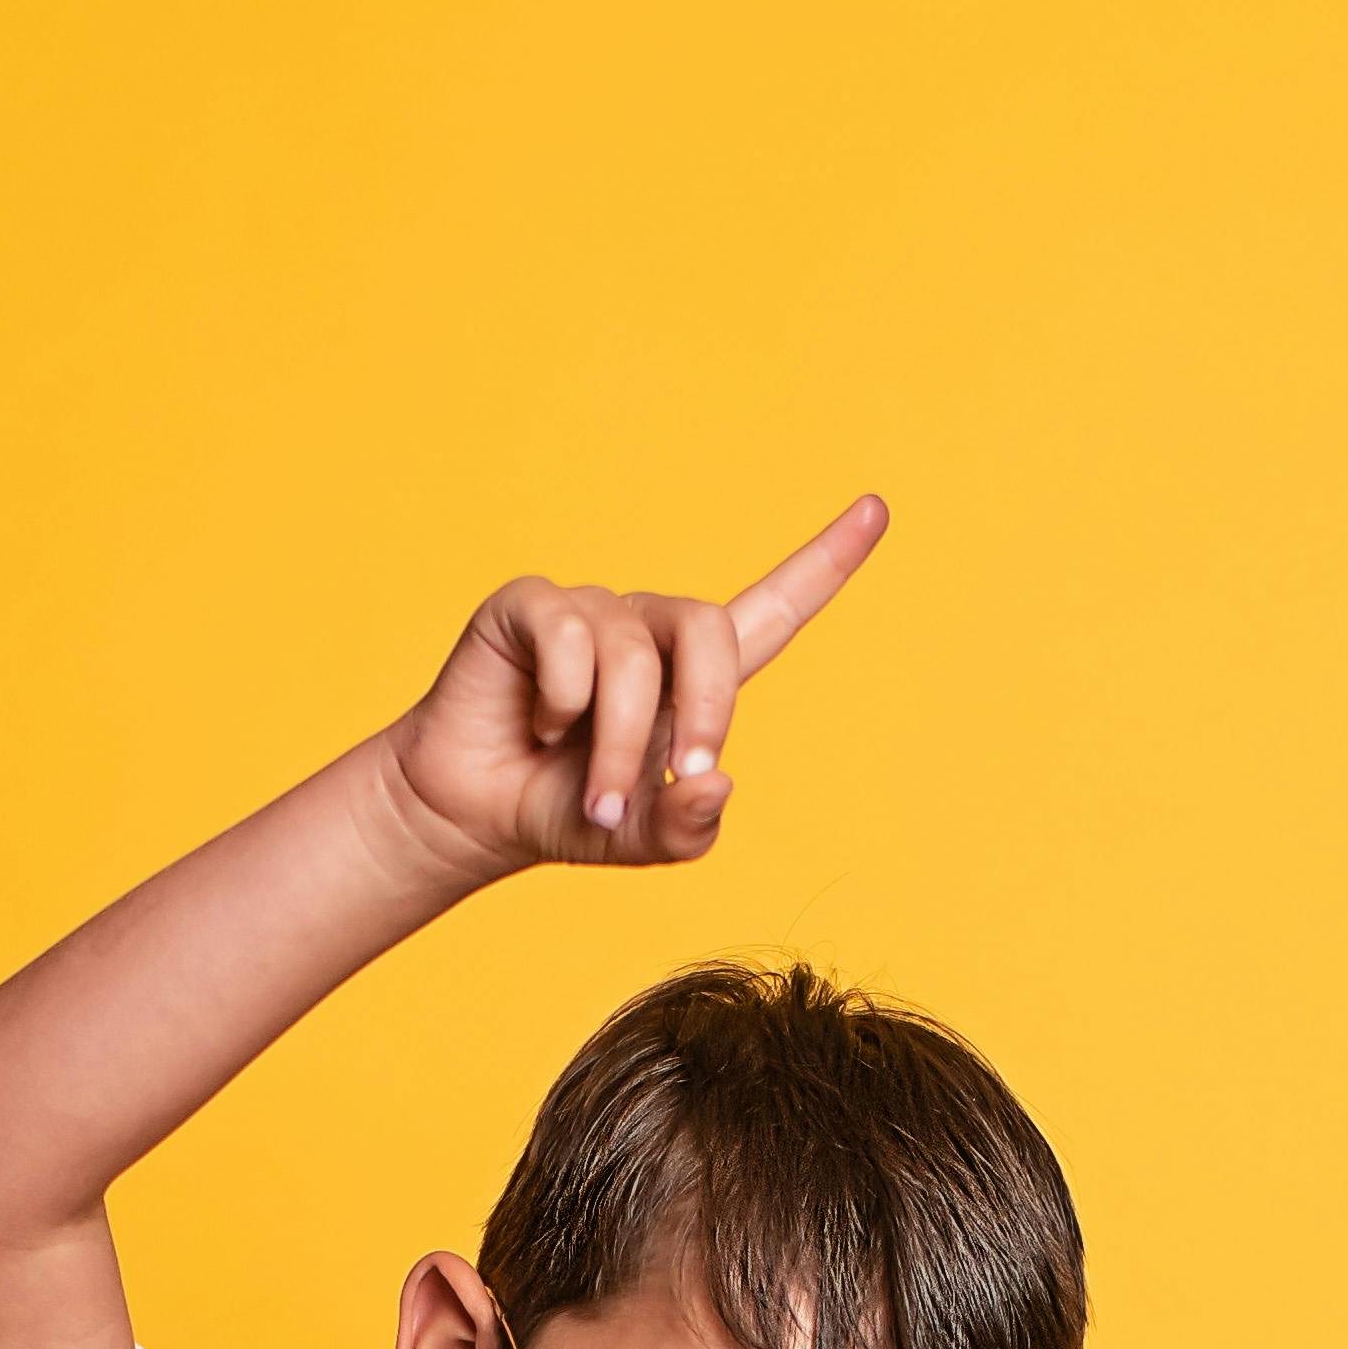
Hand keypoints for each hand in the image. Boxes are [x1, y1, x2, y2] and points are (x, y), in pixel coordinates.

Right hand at [383, 497, 889, 877]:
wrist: (470, 813)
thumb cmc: (562, 811)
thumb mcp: (639, 837)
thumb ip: (688, 826)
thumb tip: (715, 780)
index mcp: (691, 676)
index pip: (772, 610)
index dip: (825, 563)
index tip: (878, 511)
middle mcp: (647, 631)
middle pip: (711, 630)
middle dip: (704, 712)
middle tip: (678, 779)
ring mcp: (590, 611)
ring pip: (632, 657)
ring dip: (615, 744)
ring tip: (591, 797)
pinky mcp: (531, 605)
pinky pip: (568, 637)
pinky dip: (559, 701)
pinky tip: (534, 724)